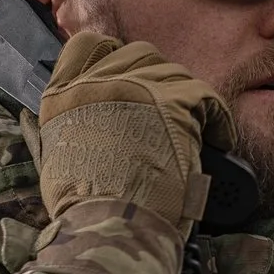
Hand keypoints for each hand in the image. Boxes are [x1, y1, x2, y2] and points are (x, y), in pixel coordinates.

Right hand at [28, 30, 237, 224]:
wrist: (108, 227)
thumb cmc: (82, 209)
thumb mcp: (55, 160)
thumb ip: (65, 129)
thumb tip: (76, 121)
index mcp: (64, 96)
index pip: (87, 46)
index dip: (110, 56)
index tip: (125, 75)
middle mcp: (98, 82)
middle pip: (136, 54)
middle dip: (153, 77)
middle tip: (164, 107)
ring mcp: (137, 89)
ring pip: (171, 71)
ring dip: (183, 94)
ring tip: (193, 123)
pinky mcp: (174, 105)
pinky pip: (205, 96)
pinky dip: (216, 116)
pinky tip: (218, 136)